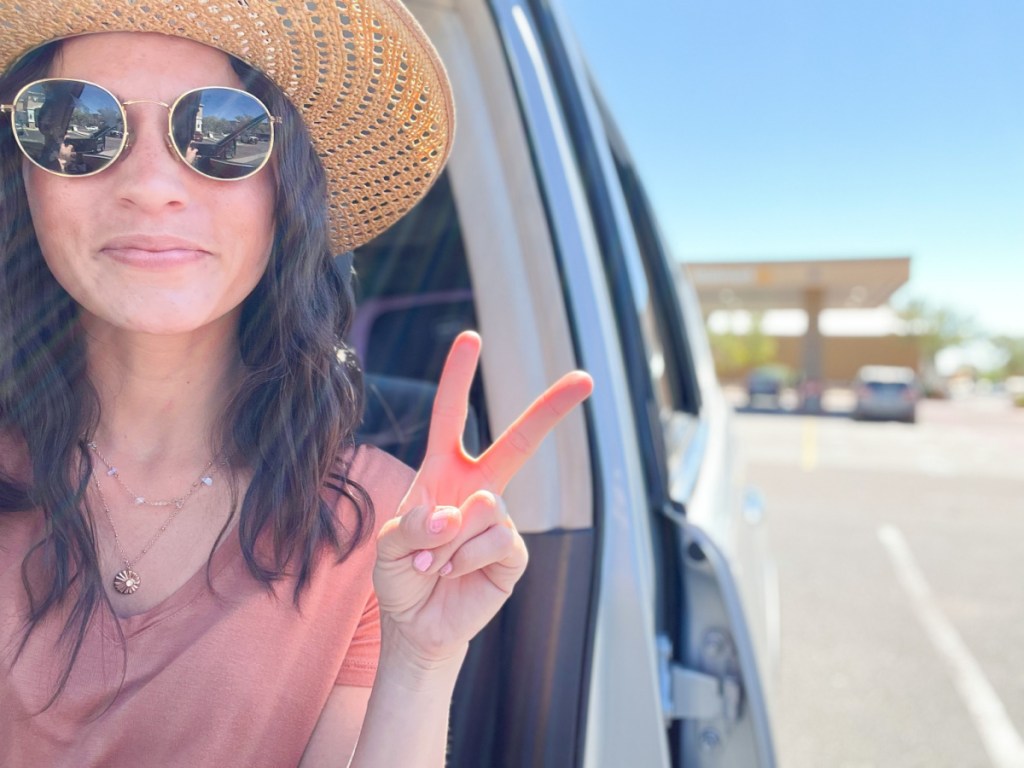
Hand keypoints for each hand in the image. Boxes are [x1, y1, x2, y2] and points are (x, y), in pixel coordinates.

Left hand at [373, 331, 592, 666]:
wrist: (417, 625)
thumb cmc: (401, 577)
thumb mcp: (386, 546)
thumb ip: (410, 524)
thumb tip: (453, 514)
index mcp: (443, 473)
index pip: (451, 416)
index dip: (459, 377)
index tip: (471, 338)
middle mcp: (478, 488)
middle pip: (520, 441)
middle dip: (552, 408)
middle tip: (586, 378)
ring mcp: (500, 520)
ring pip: (486, 507)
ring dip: (447, 542)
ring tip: (433, 564)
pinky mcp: (513, 553)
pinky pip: (497, 541)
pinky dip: (466, 559)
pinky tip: (455, 573)